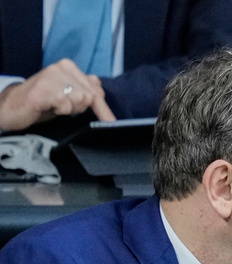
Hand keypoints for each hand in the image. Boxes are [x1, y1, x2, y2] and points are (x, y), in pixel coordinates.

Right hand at [0, 59, 115, 130]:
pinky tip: (48, 107)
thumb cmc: (43, 101)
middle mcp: (61, 67)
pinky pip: (65, 105)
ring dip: (70, 109)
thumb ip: (83, 88)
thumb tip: (100, 87)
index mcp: (69, 66)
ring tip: (55, 106)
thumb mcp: (67, 94)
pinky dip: (60, 111)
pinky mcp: (43, 89)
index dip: (103, 108)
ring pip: (80, 99)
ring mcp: (51, 76)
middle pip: (90, 96)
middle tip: (63, 107)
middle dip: (80, 107)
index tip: (110, 120)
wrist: (14, 106)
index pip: (96, 89)